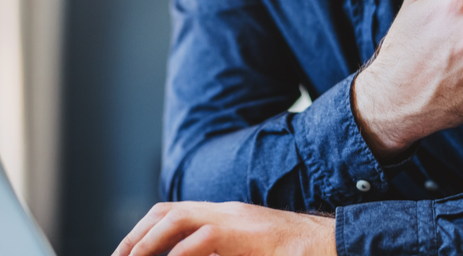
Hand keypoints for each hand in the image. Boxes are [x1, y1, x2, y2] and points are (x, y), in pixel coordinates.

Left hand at [112, 201, 335, 255]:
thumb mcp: (249, 252)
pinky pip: (201, 240)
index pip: (174, 212)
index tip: (126, 253)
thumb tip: (187, 255)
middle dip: (137, 236)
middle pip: (167, 212)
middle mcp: (227, 212)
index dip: (145, 231)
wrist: (336, 246)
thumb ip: (221, 252)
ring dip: (148, 242)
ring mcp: (236, 220)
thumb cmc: (298, 255)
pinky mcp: (244, 234)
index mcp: (228, 217)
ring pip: (176, 219)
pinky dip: (177, 254)